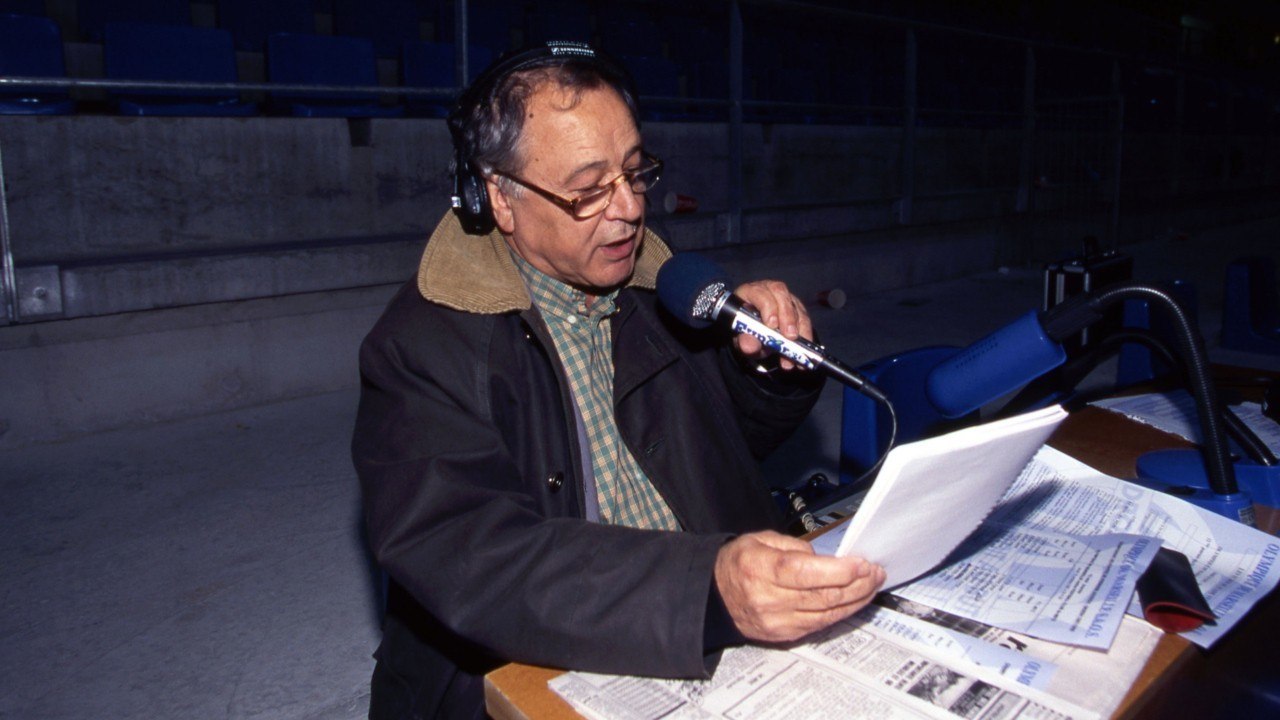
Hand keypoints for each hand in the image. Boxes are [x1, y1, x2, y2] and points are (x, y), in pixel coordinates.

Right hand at [714, 530, 884, 642]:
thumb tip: (827, 560)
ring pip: (827, 614)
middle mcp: (768, 600)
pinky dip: (841, 612)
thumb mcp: (760, 540)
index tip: (862, 563)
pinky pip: (821, 625)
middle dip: (857, 584)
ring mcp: (777, 622)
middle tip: (875, 572)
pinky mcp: (785, 635)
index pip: (805, 573)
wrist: (714, 597)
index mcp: (760, 569)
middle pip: (822, 596)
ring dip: (855, 600)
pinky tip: (854, 600)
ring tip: (872, 585)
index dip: (838, 570)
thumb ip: (794, 547)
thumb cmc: (738, 563)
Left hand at [731, 280, 812, 369]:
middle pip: (780, 294)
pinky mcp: (797, 307)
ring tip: (796, 348)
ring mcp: (784, 297)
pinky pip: (804, 318)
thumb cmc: (746, 330)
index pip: (759, 292)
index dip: (767, 307)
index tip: (772, 325)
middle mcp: (768, 289)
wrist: (755, 334)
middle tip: (789, 337)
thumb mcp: (742, 337)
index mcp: (750, 292)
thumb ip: (745, 340)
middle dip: (787, 316)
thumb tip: (749, 347)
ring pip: (796, 307)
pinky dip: (805, 334)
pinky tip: (804, 348)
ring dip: (799, 328)